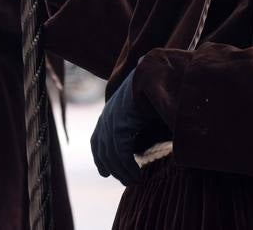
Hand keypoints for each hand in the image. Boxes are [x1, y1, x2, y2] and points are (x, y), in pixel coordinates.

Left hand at [91, 68, 160, 185]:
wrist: (154, 73)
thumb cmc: (152, 92)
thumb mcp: (139, 112)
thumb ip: (135, 126)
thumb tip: (138, 143)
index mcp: (109, 113)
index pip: (98, 139)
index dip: (100, 157)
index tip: (105, 172)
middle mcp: (107, 116)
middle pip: (103, 150)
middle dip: (113, 168)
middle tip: (127, 181)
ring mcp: (112, 119)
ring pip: (112, 154)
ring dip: (123, 171)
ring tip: (134, 180)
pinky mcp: (121, 123)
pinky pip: (120, 151)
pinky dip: (127, 167)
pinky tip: (136, 175)